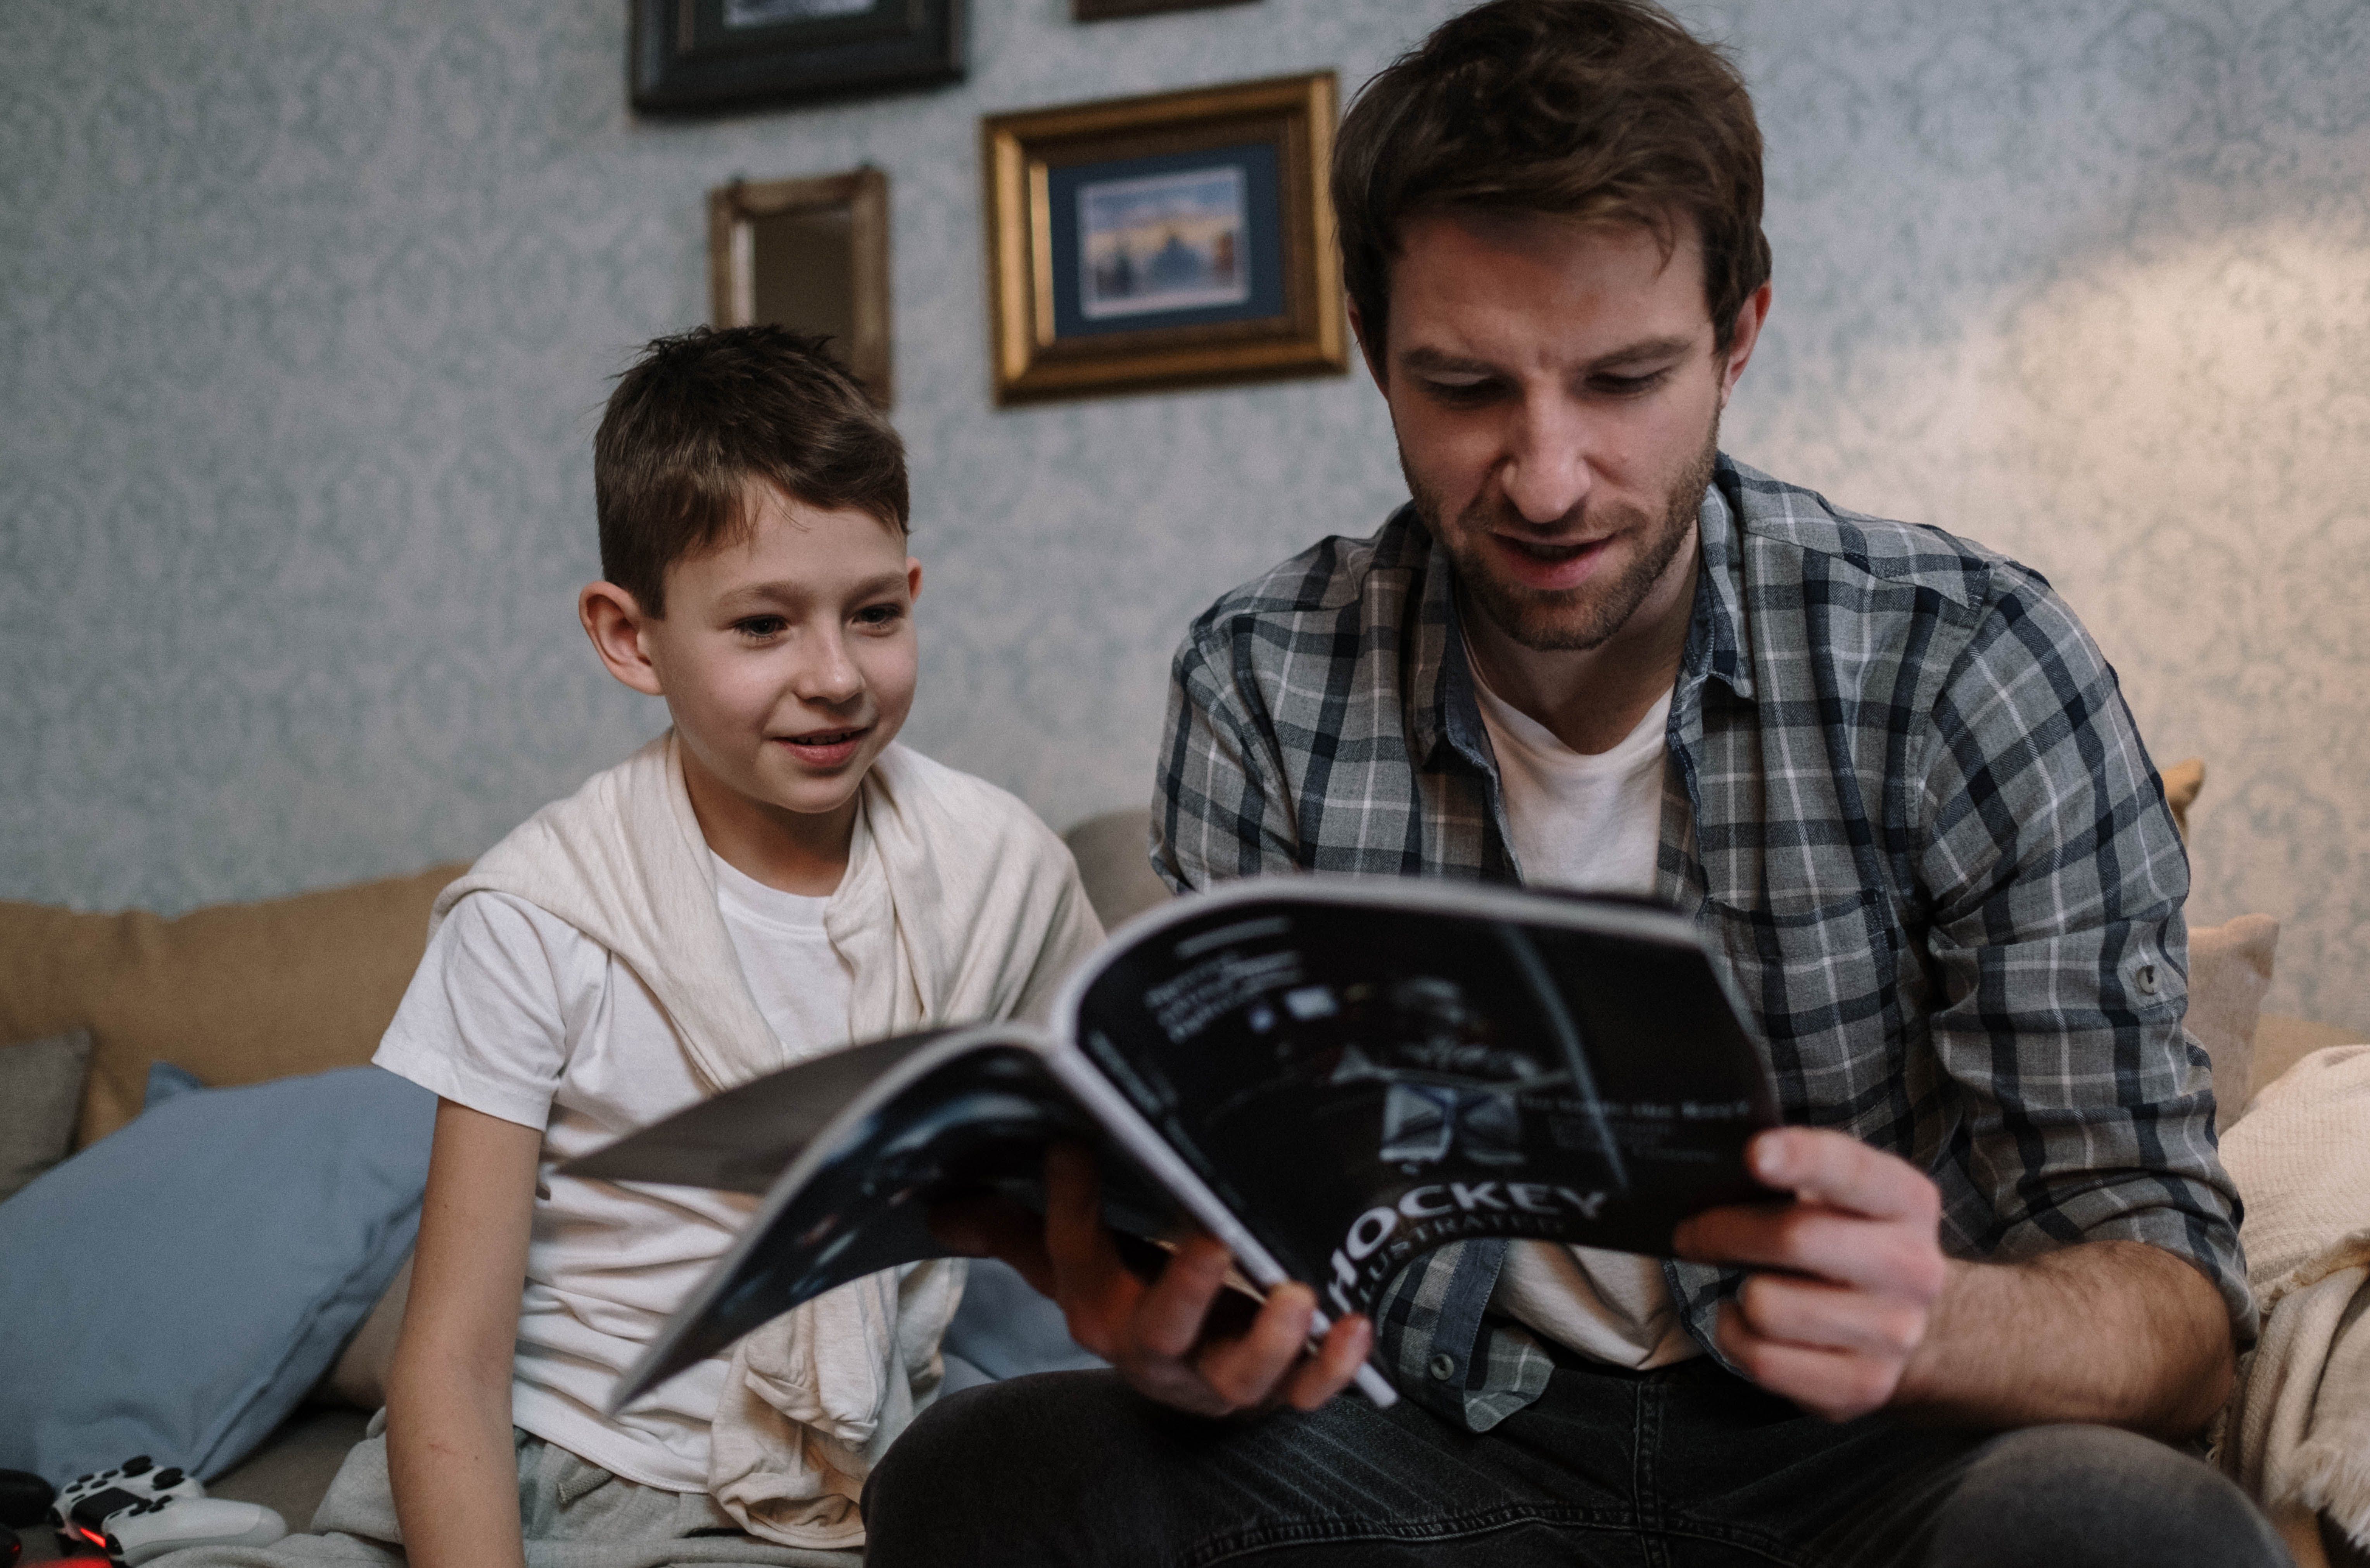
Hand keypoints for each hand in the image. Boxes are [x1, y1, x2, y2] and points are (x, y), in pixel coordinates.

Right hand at [929, 1144, 1373, 1416]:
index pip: (1077, 1259)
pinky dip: (1334, 1368)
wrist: (1185, 1378)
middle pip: (1162, 1331)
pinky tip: (1355, 1328)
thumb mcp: (1071, 1267)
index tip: (1073, 1146)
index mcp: (1102, 1315)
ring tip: (1296, 1292)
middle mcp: (1157, 1352)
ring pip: (1242, 1375)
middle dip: (1185, 1290)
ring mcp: (1220, 1377)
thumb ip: (1014, 1230)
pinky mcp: (1277, 1390)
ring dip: (1272, 1339)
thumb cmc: (1132, 1302)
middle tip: (1212, 1240)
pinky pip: (1308, 1392)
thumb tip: (939, 1201)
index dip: (1071, 1203)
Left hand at [1672, 1127, 1947, 1421]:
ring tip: (1744, 1282)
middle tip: (1690, 1232)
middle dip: (1723, 1231)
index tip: (1753, 1153)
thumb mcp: (1842, 1195)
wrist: (1910, 1322)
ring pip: (1767, 1306)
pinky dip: (1736, 1337)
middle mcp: (1912, 1268)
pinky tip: (1747, 1322)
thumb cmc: (1848, 1240)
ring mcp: (1893, 1333)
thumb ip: (1795, 1174)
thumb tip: (1715, 1171)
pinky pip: (1763, 1360)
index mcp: (1907, 1201)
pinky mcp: (1864, 1385)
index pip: (1852, 1171)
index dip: (1801, 1157)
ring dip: (1738, 1292)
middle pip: (1793, 1238)